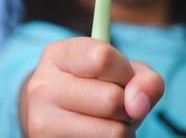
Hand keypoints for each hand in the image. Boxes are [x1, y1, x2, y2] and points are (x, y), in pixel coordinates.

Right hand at [19, 37, 164, 136]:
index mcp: (57, 55)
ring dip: (123, 130)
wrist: (57, 118)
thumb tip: (138, 105)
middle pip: (112, 99)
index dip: (124, 71)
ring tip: (106, 122)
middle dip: (127, 106)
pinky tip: (97, 136)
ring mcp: (42, 122)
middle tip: (114, 105)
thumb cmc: (97, 89)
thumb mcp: (121, 72)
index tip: (121, 78)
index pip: (102, 58)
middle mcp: (43, 86)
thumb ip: (143, 79)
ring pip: (113, 132)